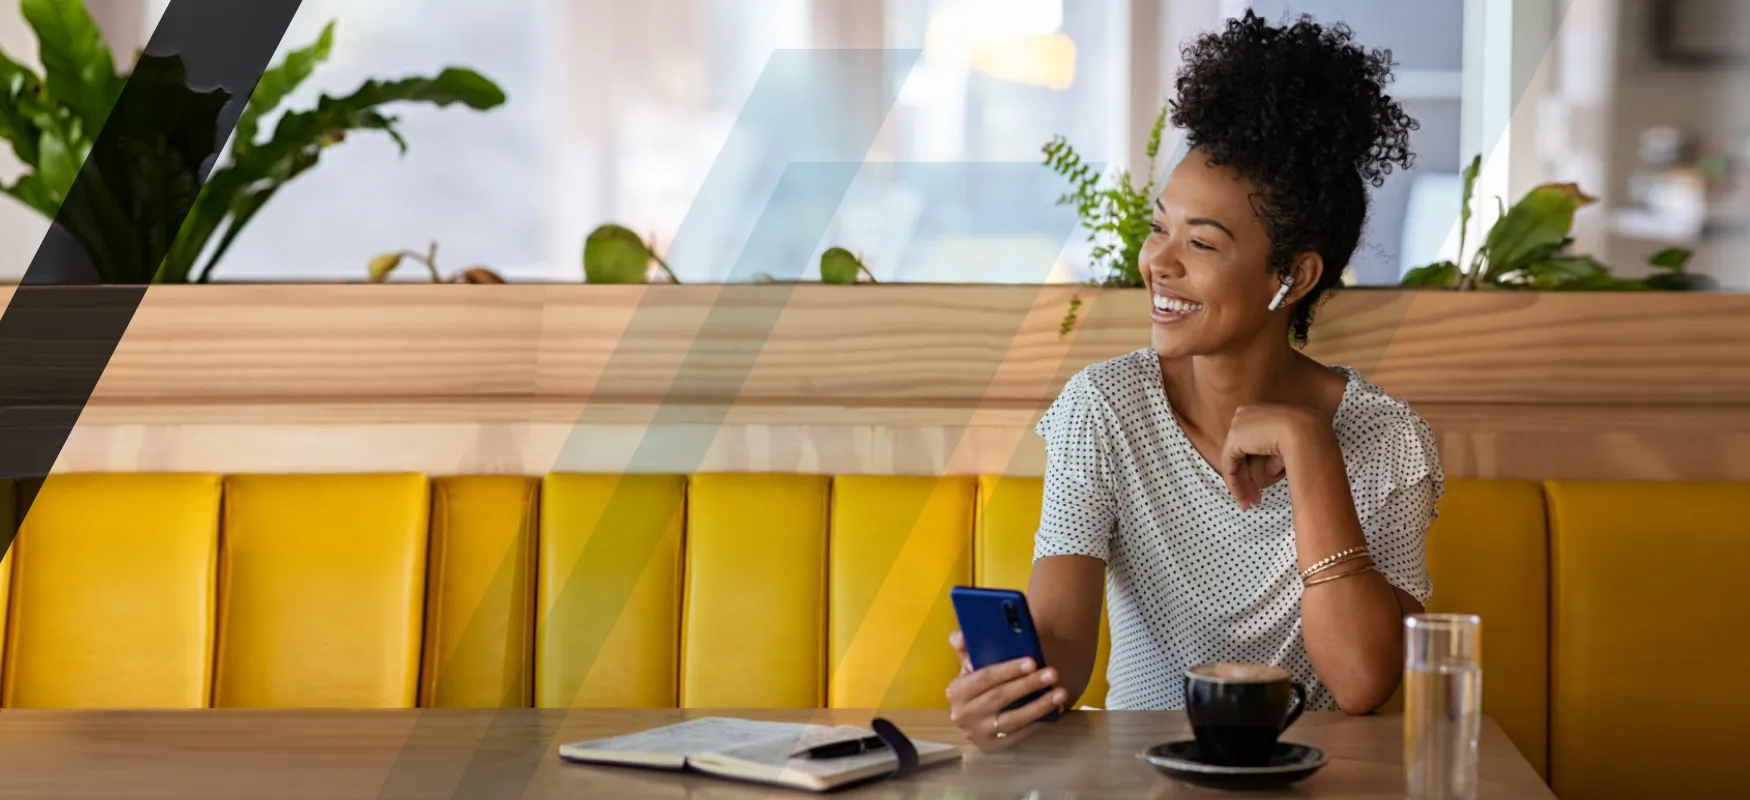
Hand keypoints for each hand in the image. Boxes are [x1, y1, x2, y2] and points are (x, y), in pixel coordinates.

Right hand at [945, 630, 1068, 751]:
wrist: (971, 718)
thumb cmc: (975, 686)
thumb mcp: (967, 667)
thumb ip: (965, 647)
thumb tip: (962, 637)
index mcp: (956, 691)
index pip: (984, 678)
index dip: (1008, 670)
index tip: (1032, 661)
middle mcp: (963, 715)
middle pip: (1000, 697)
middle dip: (1028, 684)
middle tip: (1052, 673)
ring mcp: (978, 734)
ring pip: (1013, 719)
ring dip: (1039, 706)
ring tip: (1060, 693)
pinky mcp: (993, 746)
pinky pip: (1020, 734)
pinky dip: (1039, 722)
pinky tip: (1055, 710)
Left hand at [1216, 403, 1329, 510]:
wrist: (1306, 432)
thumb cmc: (1307, 438)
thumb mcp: (1289, 448)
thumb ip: (1275, 458)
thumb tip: (1269, 470)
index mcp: (1260, 413)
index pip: (1251, 443)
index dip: (1255, 466)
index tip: (1262, 483)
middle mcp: (1246, 415)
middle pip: (1241, 452)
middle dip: (1247, 478)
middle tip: (1253, 499)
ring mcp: (1238, 424)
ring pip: (1234, 460)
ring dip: (1241, 484)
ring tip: (1247, 504)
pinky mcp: (1234, 437)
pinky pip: (1229, 464)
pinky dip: (1234, 482)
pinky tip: (1241, 497)